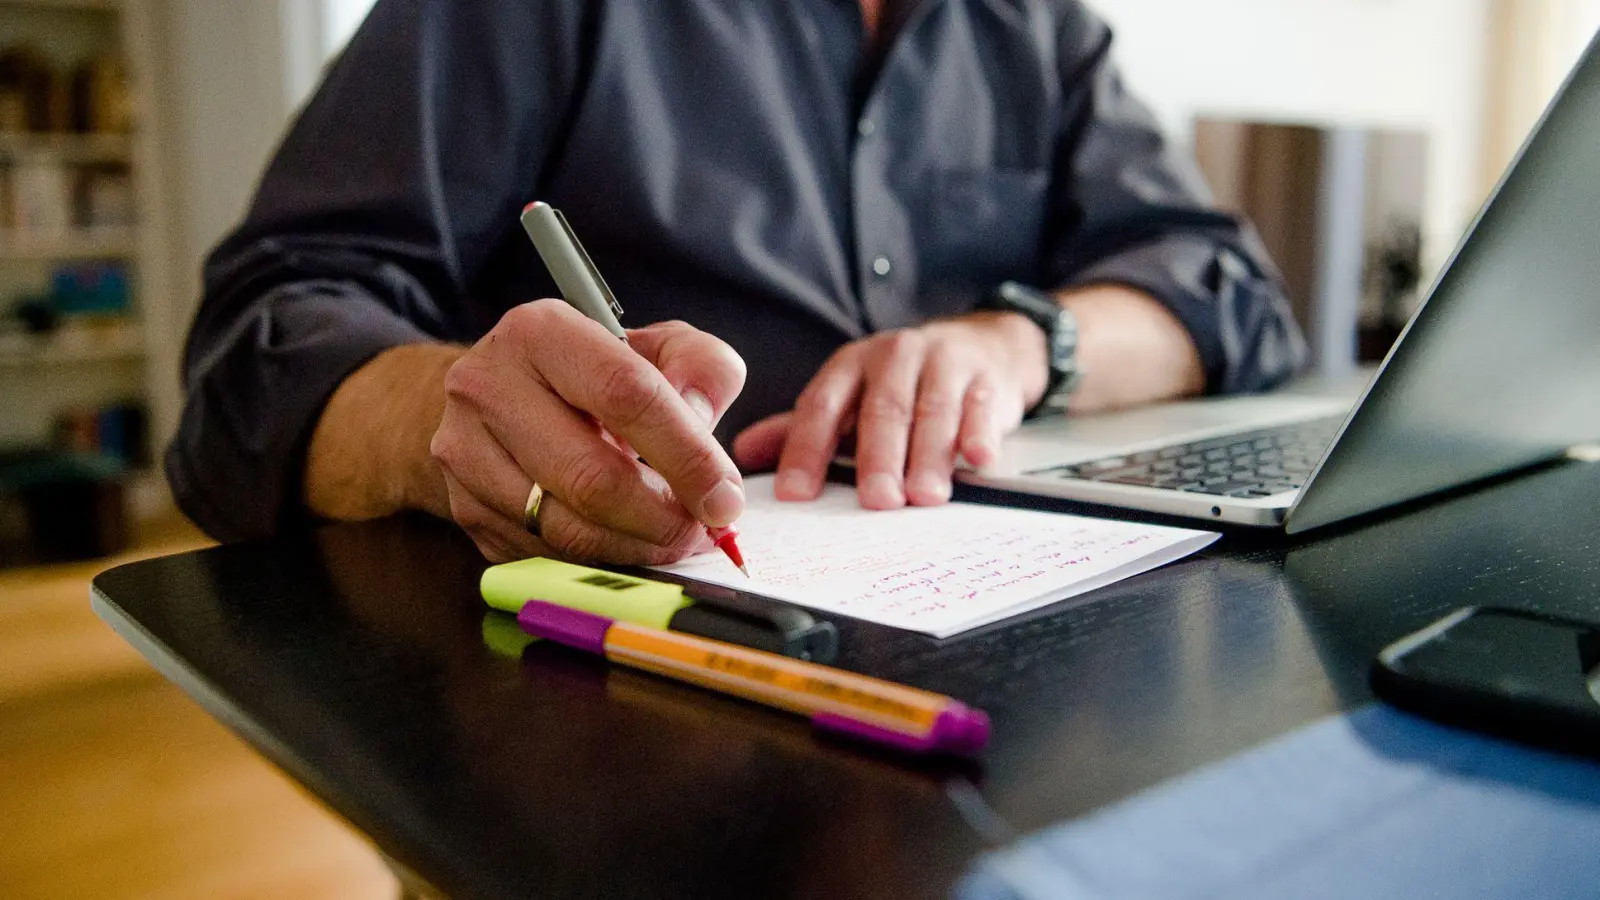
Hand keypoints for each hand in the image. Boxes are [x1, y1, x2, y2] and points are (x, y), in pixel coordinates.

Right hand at [430, 300, 746, 563]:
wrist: (496, 396)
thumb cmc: (591, 375)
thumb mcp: (656, 347)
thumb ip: (702, 368)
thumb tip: (703, 421)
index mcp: (540, 333)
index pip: (626, 396)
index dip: (687, 455)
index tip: (726, 498)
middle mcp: (488, 388)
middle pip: (592, 476)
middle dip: (664, 518)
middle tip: (704, 532)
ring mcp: (466, 453)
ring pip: (567, 528)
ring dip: (636, 546)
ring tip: (674, 538)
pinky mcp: (464, 508)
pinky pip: (545, 554)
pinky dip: (599, 559)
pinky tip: (627, 542)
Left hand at [733, 311, 1045, 508]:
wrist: (982, 347)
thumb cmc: (905, 383)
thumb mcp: (850, 397)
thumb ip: (803, 428)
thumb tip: (743, 454)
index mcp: (851, 365)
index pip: (821, 406)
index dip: (805, 449)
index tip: (794, 494)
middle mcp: (894, 358)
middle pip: (883, 410)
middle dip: (877, 459)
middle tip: (875, 501)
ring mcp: (944, 365)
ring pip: (933, 411)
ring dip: (929, 456)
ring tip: (924, 496)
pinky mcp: (987, 379)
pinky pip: (983, 407)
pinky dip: (981, 434)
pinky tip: (978, 459)